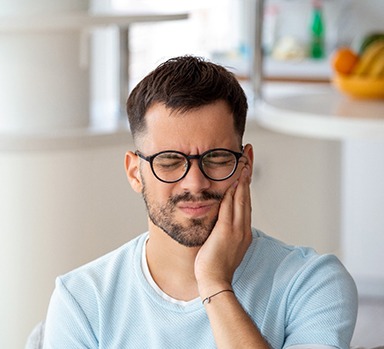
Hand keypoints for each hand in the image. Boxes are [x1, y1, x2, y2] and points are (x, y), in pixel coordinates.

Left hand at [194, 164, 252, 297]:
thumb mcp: (223, 244)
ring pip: (241, 199)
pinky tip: (234, 180)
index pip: (245, 202)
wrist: (214, 280)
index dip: (246, 184)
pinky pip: (230, 208)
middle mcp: (243, 228)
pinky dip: (233, 193)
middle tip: (248, 156)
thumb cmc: (215, 264)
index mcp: (242, 231)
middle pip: (246, 196)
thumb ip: (224, 229)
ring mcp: (237, 229)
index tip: (246, 168)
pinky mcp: (226, 231)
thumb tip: (220, 219)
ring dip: (243, 179)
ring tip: (244, 161)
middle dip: (247, 174)